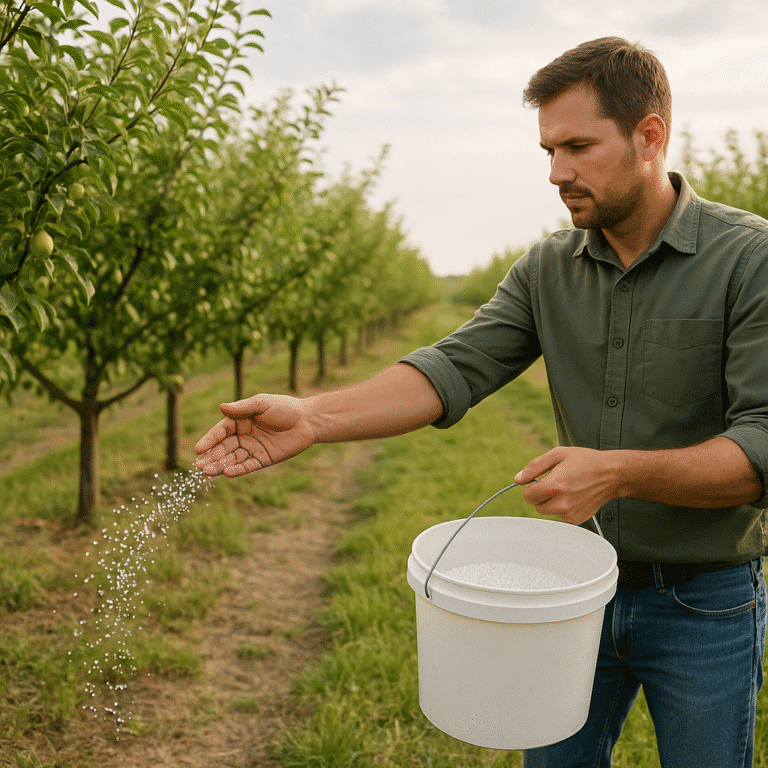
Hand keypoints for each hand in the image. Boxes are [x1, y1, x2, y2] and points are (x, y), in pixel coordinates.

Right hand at [194, 394, 316, 476]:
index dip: (209, 440)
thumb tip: (221, 407)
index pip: (220, 432)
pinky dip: (238, 470)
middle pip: (223, 448)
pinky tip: (227, 473)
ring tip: (207, 473)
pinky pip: (248, 466)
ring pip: (233, 459)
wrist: (307, 420)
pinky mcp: (263, 460)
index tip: (198, 449)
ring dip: (220, 466)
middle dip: (211, 457)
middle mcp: (243, 436)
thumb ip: (242, 408)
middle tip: (198, 467)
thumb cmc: (284, 408)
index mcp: (240, 421)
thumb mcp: (261, 404)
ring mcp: (253, 449)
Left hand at [513, 446, 618, 524]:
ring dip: (552, 502)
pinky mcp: (576, 520)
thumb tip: (517, 480)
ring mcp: (569, 514)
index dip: (532, 487)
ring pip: (548, 511)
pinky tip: (575, 496)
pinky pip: (560, 516)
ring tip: (569, 488)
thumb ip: (534, 467)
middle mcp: (561, 503)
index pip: (528, 496)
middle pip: (536, 506)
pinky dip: (563, 508)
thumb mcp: (557, 455)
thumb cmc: (584, 461)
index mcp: (554, 486)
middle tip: (557, 483)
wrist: (611, 474)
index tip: (542, 481)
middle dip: (542, 495)